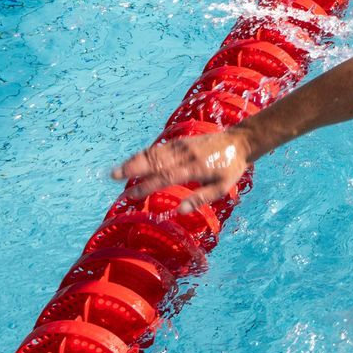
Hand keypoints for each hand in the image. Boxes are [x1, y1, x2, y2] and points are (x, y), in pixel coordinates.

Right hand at [111, 127, 251, 210]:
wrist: (238, 141)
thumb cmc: (230, 168)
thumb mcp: (221, 188)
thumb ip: (200, 199)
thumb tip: (179, 211)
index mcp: (195, 168)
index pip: (166, 177)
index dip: (147, 186)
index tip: (131, 194)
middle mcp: (185, 155)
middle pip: (155, 162)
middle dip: (133, 169)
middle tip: (113, 177)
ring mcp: (181, 146)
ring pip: (154, 153)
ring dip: (134, 161)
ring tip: (116, 171)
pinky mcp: (180, 141)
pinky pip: (159, 148)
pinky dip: (143, 154)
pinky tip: (132, 161)